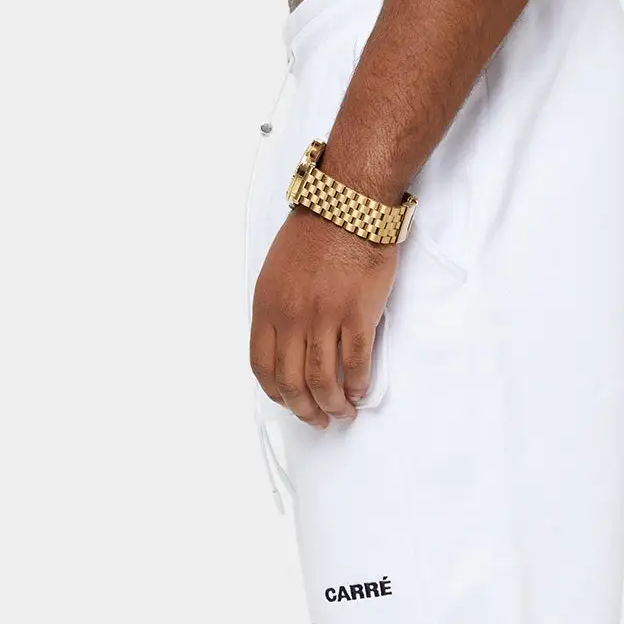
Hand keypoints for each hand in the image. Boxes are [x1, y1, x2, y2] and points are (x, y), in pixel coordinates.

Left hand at [249, 209, 397, 426]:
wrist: (349, 203)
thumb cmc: (316, 231)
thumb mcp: (277, 271)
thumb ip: (279, 310)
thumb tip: (290, 347)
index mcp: (267, 306)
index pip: (262, 367)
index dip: (276, 394)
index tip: (290, 402)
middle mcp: (291, 316)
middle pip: (292, 382)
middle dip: (305, 409)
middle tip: (318, 419)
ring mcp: (324, 317)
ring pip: (323, 380)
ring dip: (333, 405)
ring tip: (343, 412)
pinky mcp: (357, 314)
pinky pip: (356, 363)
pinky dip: (358, 384)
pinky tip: (360, 392)